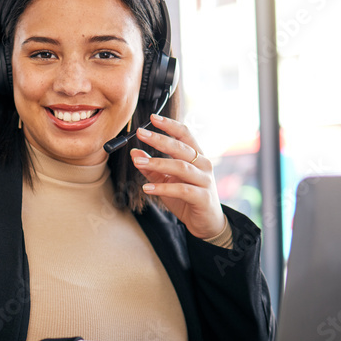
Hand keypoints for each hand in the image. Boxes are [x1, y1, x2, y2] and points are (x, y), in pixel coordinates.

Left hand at [131, 114, 226, 239]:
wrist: (206, 223)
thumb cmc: (187, 198)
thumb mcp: (167, 181)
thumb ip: (152, 167)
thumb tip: (134, 153)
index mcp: (197, 156)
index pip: (185, 134)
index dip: (169, 125)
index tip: (152, 118)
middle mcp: (203, 164)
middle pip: (181, 147)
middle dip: (159, 139)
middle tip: (140, 133)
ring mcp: (205, 180)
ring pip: (180, 167)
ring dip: (157, 163)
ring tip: (138, 162)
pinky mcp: (202, 197)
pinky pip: (181, 189)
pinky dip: (162, 188)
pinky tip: (147, 188)